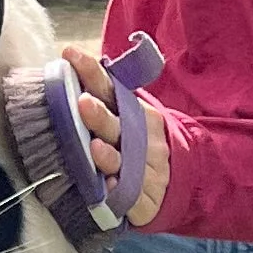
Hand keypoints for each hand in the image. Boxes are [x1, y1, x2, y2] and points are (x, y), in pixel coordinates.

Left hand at [57, 43, 172, 225]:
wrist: (181, 177)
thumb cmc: (139, 143)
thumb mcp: (129, 115)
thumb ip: (105, 96)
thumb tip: (70, 64)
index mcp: (131, 113)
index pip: (109, 89)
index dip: (91, 72)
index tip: (70, 55)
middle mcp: (139, 138)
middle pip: (117, 125)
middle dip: (99, 115)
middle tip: (83, 103)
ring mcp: (145, 168)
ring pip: (124, 162)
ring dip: (109, 156)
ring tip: (95, 149)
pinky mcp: (145, 198)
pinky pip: (131, 196)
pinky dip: (118, 193)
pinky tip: (107, 190)